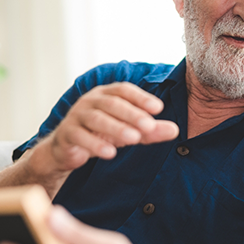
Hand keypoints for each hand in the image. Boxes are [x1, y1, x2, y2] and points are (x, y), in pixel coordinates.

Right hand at [27, 82, 178, 190]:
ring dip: (116, 128)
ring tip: (134, 138)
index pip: (124, 90)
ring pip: (97, 119)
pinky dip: (95, 144)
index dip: (141, 97)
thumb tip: (176, 130)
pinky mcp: (67, 134)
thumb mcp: (129, 131)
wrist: (67, 149)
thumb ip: (151, 130)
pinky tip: (109, 153)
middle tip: (149, 125)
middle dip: (132, 114)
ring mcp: (77, 116)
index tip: (159, 108)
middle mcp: (91, 101)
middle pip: (112, 103)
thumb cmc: (102, 133)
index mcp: (107, 94)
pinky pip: (80, 136)